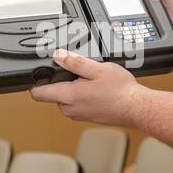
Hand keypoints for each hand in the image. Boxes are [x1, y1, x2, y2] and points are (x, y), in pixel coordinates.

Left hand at [30, 49, 146, 126]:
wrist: (136, 108)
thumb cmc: (120, 90)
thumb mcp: (97, 68)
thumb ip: (74, 62)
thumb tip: (57, 55)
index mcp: (69, 97)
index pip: (38, 93)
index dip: (36, 81)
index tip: (40, 73)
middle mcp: (70, 109)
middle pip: (52, 93)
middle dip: (61, 82)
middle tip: (80, 73)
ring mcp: (78, 115)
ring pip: (65, 98)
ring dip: (73, 89)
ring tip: (92, 82)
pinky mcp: (86, 117)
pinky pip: (76, 104)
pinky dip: (82, 96)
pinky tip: (97, 91)